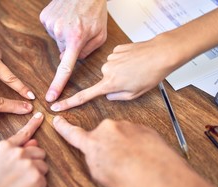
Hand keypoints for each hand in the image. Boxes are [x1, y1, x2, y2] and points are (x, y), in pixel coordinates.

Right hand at [0, 112, 47, 186]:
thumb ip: (13, 152)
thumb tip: (33, 142)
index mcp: (5, 147)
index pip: (23, 134)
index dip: (33, 124)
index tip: (40, 116)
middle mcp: (18, 152)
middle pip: (38, 152)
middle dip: (35, 161)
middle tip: (23, 175)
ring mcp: (28, 164)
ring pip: (43, 166)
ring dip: (37, 174)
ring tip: (22, 184)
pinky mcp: (36, 177)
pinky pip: (43, 180)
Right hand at [40, 0, 107, 101]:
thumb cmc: (95, 10)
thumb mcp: (100, 34)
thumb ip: (87, 51)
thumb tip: (72, 60)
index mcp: (76, 39)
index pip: (65, 68)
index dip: (57, 84)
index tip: (50, 97)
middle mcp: (60, 32)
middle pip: (62, 51)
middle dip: (71, 45)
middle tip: (80, 31)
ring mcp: (50, 24)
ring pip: (57, 40)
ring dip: (65, 34)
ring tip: (73, 21)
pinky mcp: (44, 17)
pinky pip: (51, 29)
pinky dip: (58, 26)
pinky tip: (65, 17)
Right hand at [50, 36, 177, 111]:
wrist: (161, 53)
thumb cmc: (151, 74)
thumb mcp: (135, 94)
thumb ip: (117, 97)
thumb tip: (109, 95)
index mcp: (109, 84)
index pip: (84, 96)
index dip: (69, 103)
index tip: (57, 106)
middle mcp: (106, 70)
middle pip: (105, 81)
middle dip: (116, 82)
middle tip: (132, 80)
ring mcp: (111, 58)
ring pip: (111, 69)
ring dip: (121, 71)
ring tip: (136, 69)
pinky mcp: (116, 49)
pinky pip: (117, 58)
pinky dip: (124, 61)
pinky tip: (135, 61)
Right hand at [53, 116, 182, 186]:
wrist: (158, 174)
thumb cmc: (129, 178)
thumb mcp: (99, 174)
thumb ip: (92, 158)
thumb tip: (94, 152)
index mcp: (93, 142)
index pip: (73, 133)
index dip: (63, 127)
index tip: (57, 120)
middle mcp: (108, 129)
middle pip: (102, 136)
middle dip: (107, 146)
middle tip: (117, 161)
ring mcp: (126, 126)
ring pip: (119, 135)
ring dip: (123, 145)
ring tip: (133, 161)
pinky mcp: (141, 127)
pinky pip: (134, 135)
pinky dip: (136, 144)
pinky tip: (142, 157)